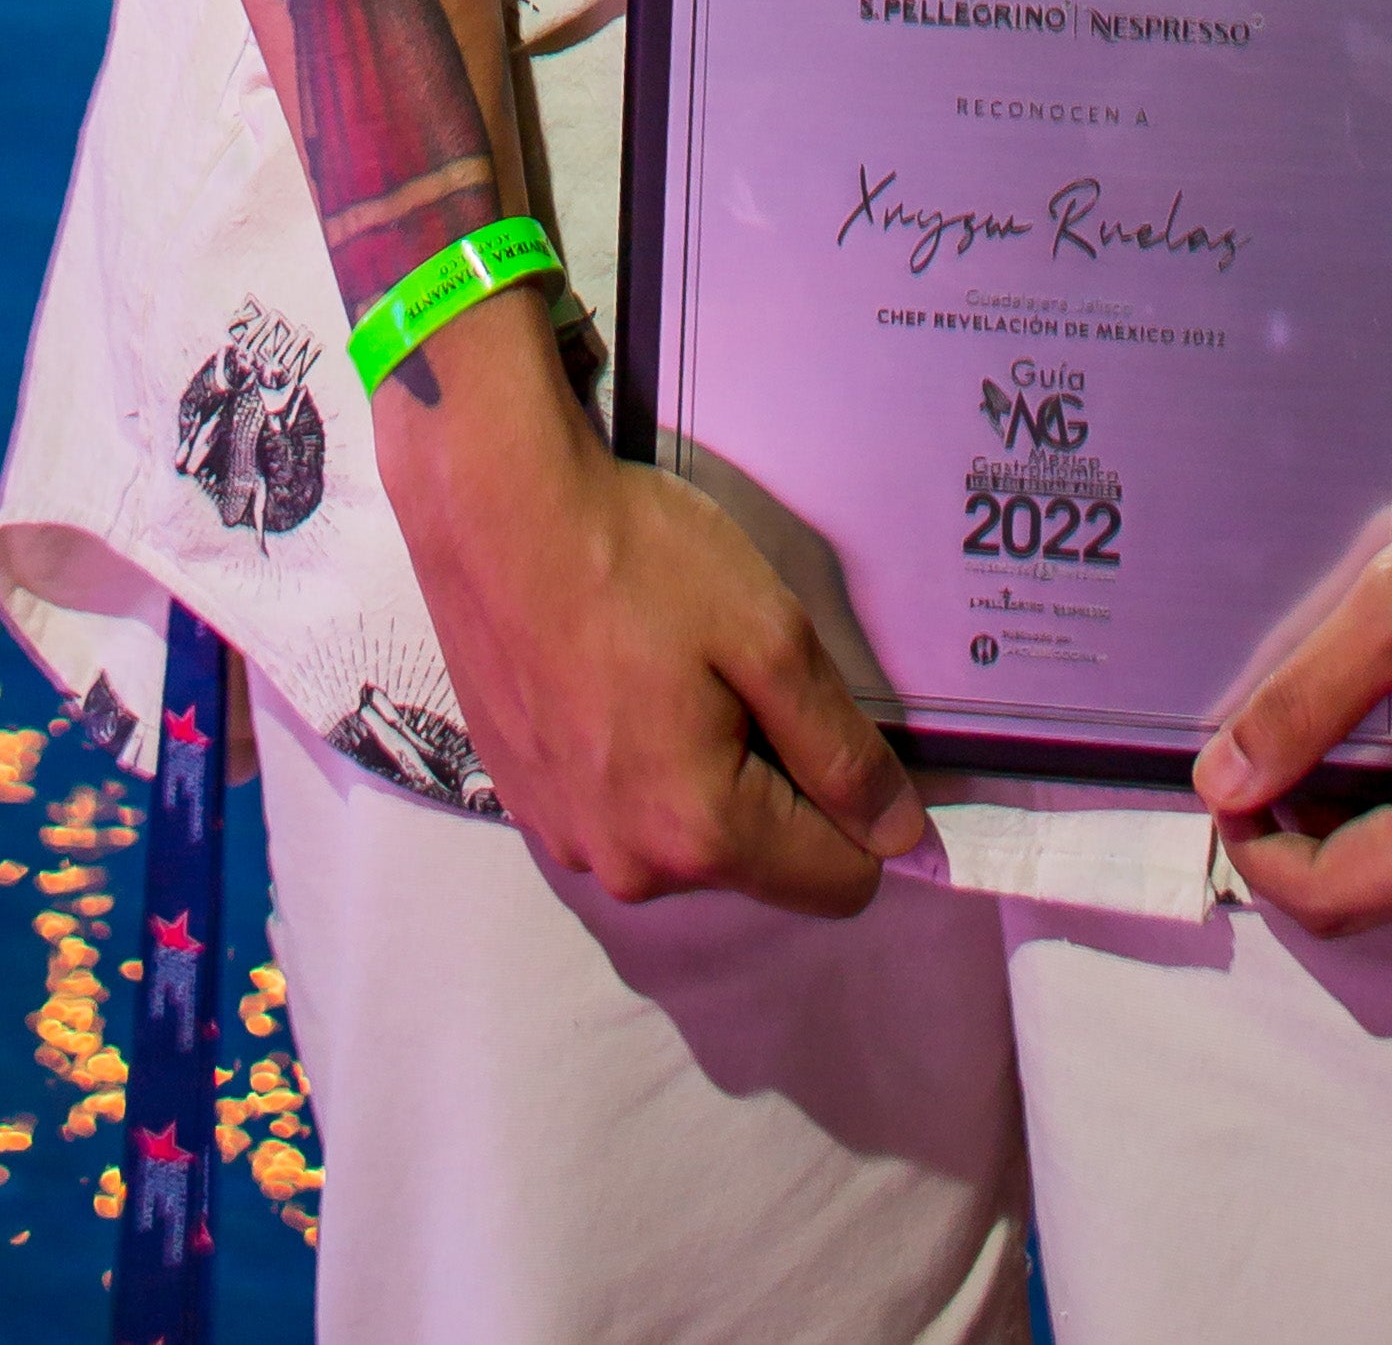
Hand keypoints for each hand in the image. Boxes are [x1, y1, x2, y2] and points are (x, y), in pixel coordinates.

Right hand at [379, 309, 933, 918]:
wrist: (491, 507)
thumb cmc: (635, 559)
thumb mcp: (770, 635)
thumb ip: (840, 749)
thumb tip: (901, 835)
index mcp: (699, 833)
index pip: (838, 883)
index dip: (860, 809)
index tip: (828, 727)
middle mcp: (629, 868)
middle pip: (756, 859)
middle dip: (769, 783)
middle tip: (730, 674)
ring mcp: (566, 840)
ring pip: (684, 836)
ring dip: (697, 772)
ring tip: (661, 668)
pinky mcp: (523, 803)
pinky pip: (618, 811)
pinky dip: (632, 761)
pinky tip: (609, 678)